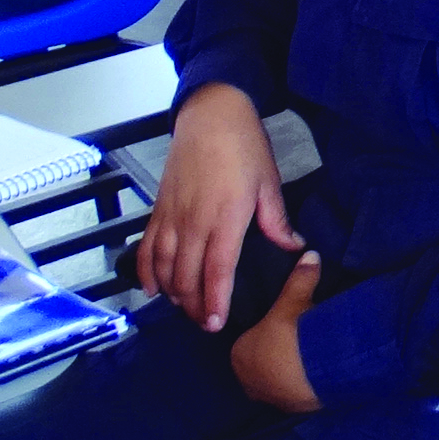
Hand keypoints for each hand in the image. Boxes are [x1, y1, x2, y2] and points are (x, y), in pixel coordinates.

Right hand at [139, 82, 298, 334]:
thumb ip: (276, 221)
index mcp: (225, 217)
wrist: (211, 116)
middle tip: (205, 323)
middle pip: (187, 277)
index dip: (215, 301)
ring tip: (184, 308)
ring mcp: (171, 216)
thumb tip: (293, 247)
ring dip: (171, 292)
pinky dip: (145, 271)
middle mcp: (193, 222)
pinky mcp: (158, 209)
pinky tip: (151, 288)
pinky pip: (146, 247)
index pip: (217, 271)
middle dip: (194, 305)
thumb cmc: (245, 147)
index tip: (216, 323)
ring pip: (164, 266)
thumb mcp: (268, 182)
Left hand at [227, 251, 323, 413]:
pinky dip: (303, 383)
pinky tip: (317, 370)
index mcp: (239, 353)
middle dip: (277, 353)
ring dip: (290, 370)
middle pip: (261, 362)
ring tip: (311, 354)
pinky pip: (294, 392)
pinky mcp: (290, 409)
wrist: (313, 373)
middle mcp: (247, 380)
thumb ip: (299, 279)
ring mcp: (268, 397)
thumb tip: (309, 254)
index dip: (267, 332)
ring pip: (276, 380)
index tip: (286, 324)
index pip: (248, 340)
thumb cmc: (292, 335)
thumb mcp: (295, 301)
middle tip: (300, 337)